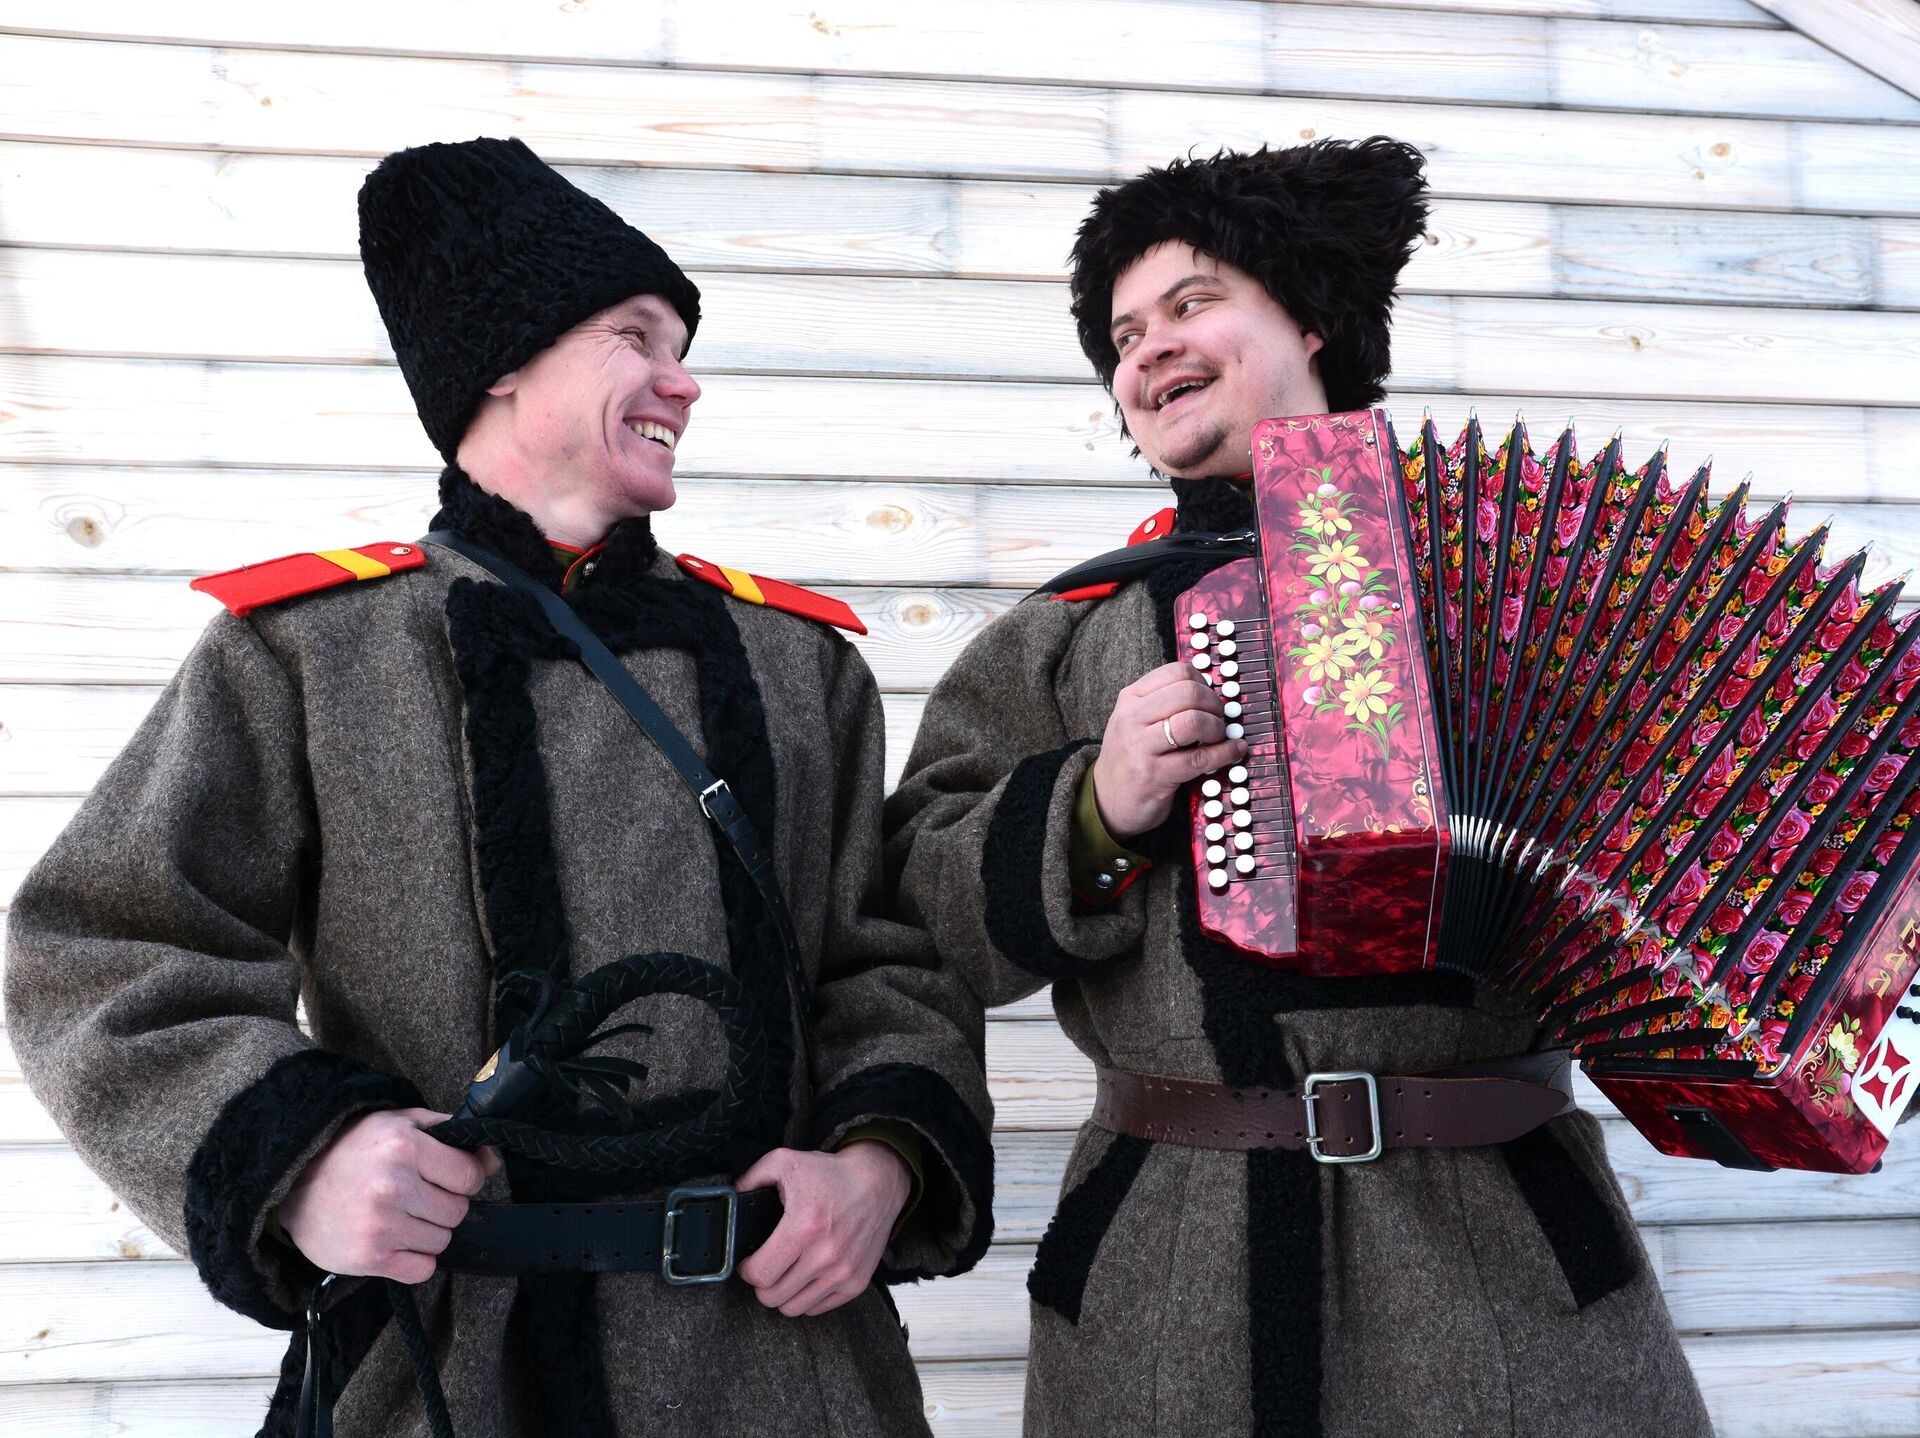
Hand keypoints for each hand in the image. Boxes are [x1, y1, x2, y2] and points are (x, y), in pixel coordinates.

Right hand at [279, 1107, 500, 1283]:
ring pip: (442, 1242)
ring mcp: (380, 1224)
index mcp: (404, 1146)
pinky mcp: (369, 1258)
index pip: (470, 1176)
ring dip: (428, 1232)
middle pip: (457, 1211)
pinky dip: (414, 1260)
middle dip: (444, 1206)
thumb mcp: (399, 1123)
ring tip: (400, 1216)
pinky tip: (394, 1241)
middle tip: (417, 1198)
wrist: (293, 1184)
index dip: (464, 1178)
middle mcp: (392, 1185)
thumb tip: (492, 1161)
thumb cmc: (354, 1150)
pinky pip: (422, 1270)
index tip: (446, 1178)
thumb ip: (450, 1135)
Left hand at [734, 1141, 911, 1316]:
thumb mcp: (785, 1162)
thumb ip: (752, 1178)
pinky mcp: (857, 1283)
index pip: (760, 1274)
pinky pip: (817, 1309)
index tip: (750, 1261)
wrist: (878, 1182)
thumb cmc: (831, 1174)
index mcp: (804, 1227)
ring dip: (784, 1293)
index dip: (747, 1270)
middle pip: (772, 1297)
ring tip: (786, 1272)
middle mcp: (825, 1255)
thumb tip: (730, 1198)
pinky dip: (807, 1297)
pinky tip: (807, 1275)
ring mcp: (843, 1273)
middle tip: (768, 1265)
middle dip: (763, 1283)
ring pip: (793, 1309)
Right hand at [1091, 661, 1248, 840]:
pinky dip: (1224, 753)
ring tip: (1218, 737)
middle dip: (1214, 705)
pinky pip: (1199, 758)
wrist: (1106, 799)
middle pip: (1188, 693)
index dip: (1203, 683)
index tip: (1209, 698)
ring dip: (1217, 728)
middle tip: (1218, 719)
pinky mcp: (1153, 775)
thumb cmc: (1130, 757)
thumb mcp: (1135, 721)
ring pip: (1193, 722)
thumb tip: (1210, 692)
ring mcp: (1140, 747)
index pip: (1176, 672)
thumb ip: (1164, 703)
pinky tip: (1233, 751)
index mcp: (1130, 698)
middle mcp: (1132, 718)